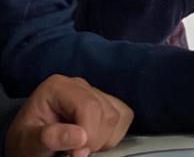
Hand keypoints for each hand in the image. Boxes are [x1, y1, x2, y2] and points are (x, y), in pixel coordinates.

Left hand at [5, 74, 132, 156]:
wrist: (31, 141)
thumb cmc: (27, 141)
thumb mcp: (28, 142)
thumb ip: (48, 138)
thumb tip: (79, 136)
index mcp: (58, 87)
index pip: (89, 105)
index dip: (90, 132)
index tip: (78, 155)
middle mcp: (80, 85)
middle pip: (106, 112)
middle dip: (95, 139)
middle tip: (74, 154)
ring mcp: (96, 92)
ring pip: (118, 115)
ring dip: (104, 139)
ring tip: (80, 147)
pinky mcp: (109, 102)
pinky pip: (125, 116)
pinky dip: (113, 134)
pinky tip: (93, 140)